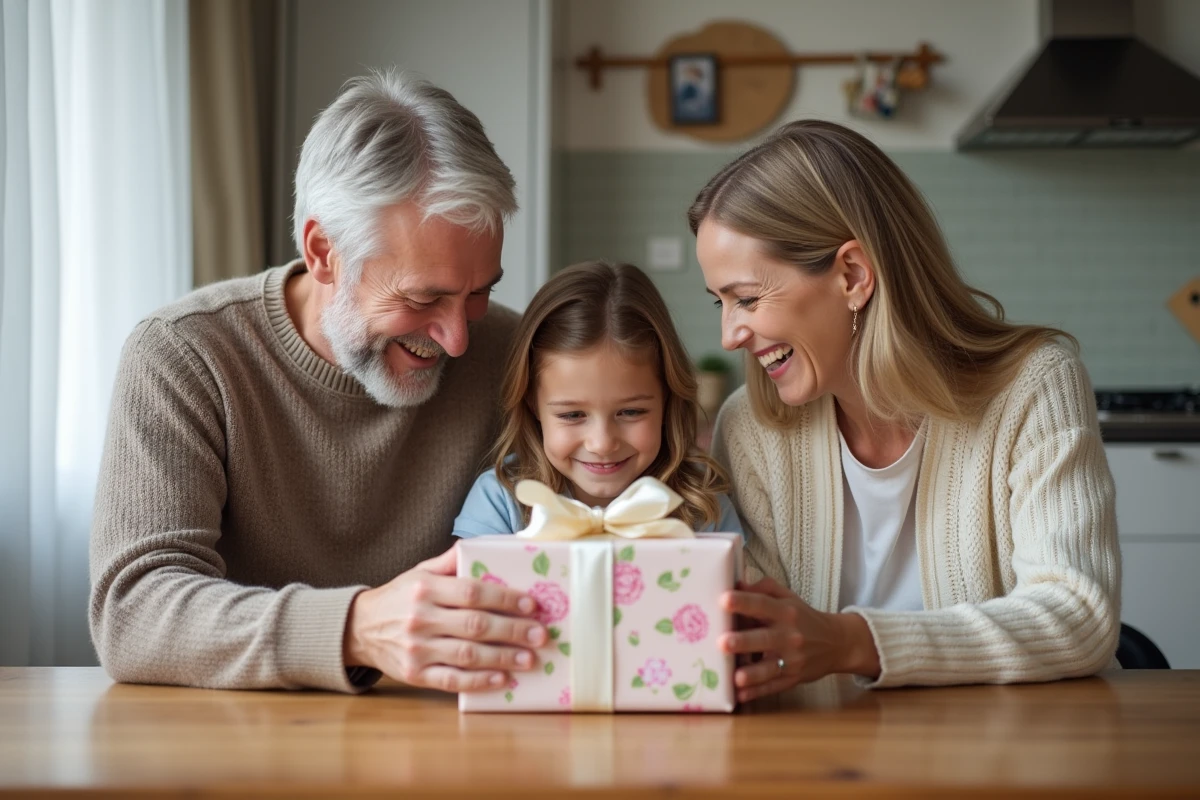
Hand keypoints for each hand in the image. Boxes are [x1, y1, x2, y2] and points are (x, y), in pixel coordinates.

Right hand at [343, 544, 547, 692]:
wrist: (358, 628)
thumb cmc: (399, 597)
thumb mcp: (420, 571)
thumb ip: (452, 561)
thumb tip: (488, 544)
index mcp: (425, 589)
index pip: (472, 592)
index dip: (505, 599)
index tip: (532, 604)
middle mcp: (420, 618)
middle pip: (475, 625)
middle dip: (512, 630)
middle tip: (541, 634)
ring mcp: (417, 649)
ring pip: (467, 655)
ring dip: (503, 658)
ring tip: (530, 659)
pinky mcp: (414, 675)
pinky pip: (451, 680)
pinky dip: (478, 681)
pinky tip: (501, 679)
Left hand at [718, 577, 879, 701]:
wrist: (837, 643)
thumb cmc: (803, 618)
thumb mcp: (788, 597)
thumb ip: (764, 588)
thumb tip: (737, 584)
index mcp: (785, 612)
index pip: (763, 604)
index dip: (744, 602)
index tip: (724, 599)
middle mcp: (788, 636)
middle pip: (765, 638)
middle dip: (743, 641)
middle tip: (721, 642)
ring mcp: (791, 660)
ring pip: (770, 668)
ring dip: (753, 673)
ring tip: (736, 677)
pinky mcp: (792, 679)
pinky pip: (773, 686)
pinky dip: (757, 692)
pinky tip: (740, 696)